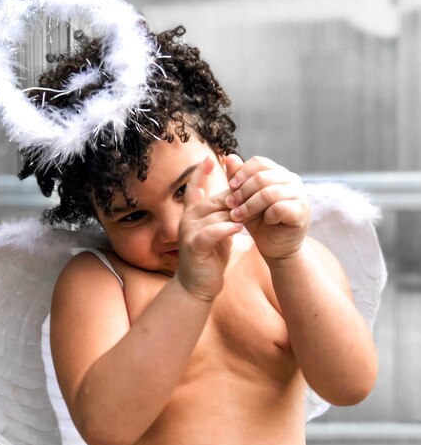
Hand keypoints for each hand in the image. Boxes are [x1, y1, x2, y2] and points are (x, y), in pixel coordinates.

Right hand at [176, 156, 243, 302]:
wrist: (197, 286)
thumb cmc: (210, 257)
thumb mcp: (217, 231)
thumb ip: (221, 213)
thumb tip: (233, 195)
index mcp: (192, 213)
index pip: (194, 187)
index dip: (202, 172)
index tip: (212, 157)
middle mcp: (187, 218)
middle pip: (214, 199)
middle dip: (236, 198)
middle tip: (257, 193)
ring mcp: (188, 231)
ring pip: (215, 214)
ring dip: (235, 214)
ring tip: (254, 212)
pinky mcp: (193, 245)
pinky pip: (211, 232)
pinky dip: (226, 229)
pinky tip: (239, 228)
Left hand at [224, 155, 309, 262]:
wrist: (276, 246)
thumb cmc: (259, 221)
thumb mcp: (243, 200)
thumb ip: (237, 180)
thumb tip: (229, 157)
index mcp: (277, 173)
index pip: (259, 162)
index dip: (242, 173)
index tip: (229, 187)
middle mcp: (291, 179)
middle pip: (261, 177)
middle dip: (241, 192)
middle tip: (229, 205)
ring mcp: (299, 194)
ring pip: (269, 193)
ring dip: (249, 206)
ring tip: (237, 216)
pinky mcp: (302, 211)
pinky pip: (280, 208)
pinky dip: (268, 215)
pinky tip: (265, 222)